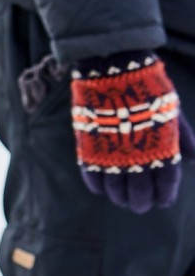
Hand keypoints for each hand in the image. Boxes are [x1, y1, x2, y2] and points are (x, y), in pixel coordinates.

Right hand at [70, 52, 193, 212]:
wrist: (116, 69)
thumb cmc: (150, 89)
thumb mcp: (173, 112)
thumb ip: (183, 138)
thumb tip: (193, 159)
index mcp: (163, 149)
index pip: (166, 184)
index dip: (164, 197)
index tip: (162, 202)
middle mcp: (138, 157)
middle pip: (139, 193)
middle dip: (141, 203)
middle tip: (140, 206)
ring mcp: (112, 154)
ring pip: (115, 189)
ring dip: (119, 198)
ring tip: (121, 200)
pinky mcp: (90, 149)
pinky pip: (92, 177)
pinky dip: (97, 186)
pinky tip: (101, 188)